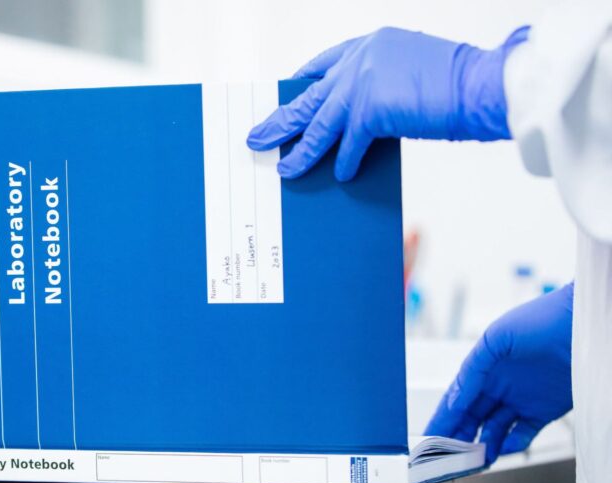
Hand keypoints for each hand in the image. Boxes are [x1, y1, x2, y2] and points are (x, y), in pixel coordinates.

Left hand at [247, 26, 528, 180]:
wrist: (488, 86)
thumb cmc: (462, 82)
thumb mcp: (412, 70)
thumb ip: (380, 84)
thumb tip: (356, 118)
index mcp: (370, 43)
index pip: (322, 65)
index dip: (300, 86)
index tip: (285, 97)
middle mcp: (361, 57)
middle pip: (309, 96)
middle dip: (281, 120)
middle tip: (257, 136)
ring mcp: (362, 82)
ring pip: (318, 124)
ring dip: (299, 151)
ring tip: (283, 168)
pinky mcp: (370, 109)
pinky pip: (349, 144)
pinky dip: (345, 162)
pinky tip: (339, 176)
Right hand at [425, 283, 572, 464]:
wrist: (583, 326)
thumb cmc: (541, 320)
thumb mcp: (496, 339)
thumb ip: (473, 369)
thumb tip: (455, 400)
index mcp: (484, 368)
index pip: (457, 399)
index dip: (443, 418)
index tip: (431, 437)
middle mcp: (499, 386)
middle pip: (473, 418)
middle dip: (459, 436)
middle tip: (450, 455)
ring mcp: (521, 399)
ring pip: (495, 429)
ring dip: (485, 444)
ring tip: (476, 459)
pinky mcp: (544, 410)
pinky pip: (524, 433)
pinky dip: (513, 443)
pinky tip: (504, 449)